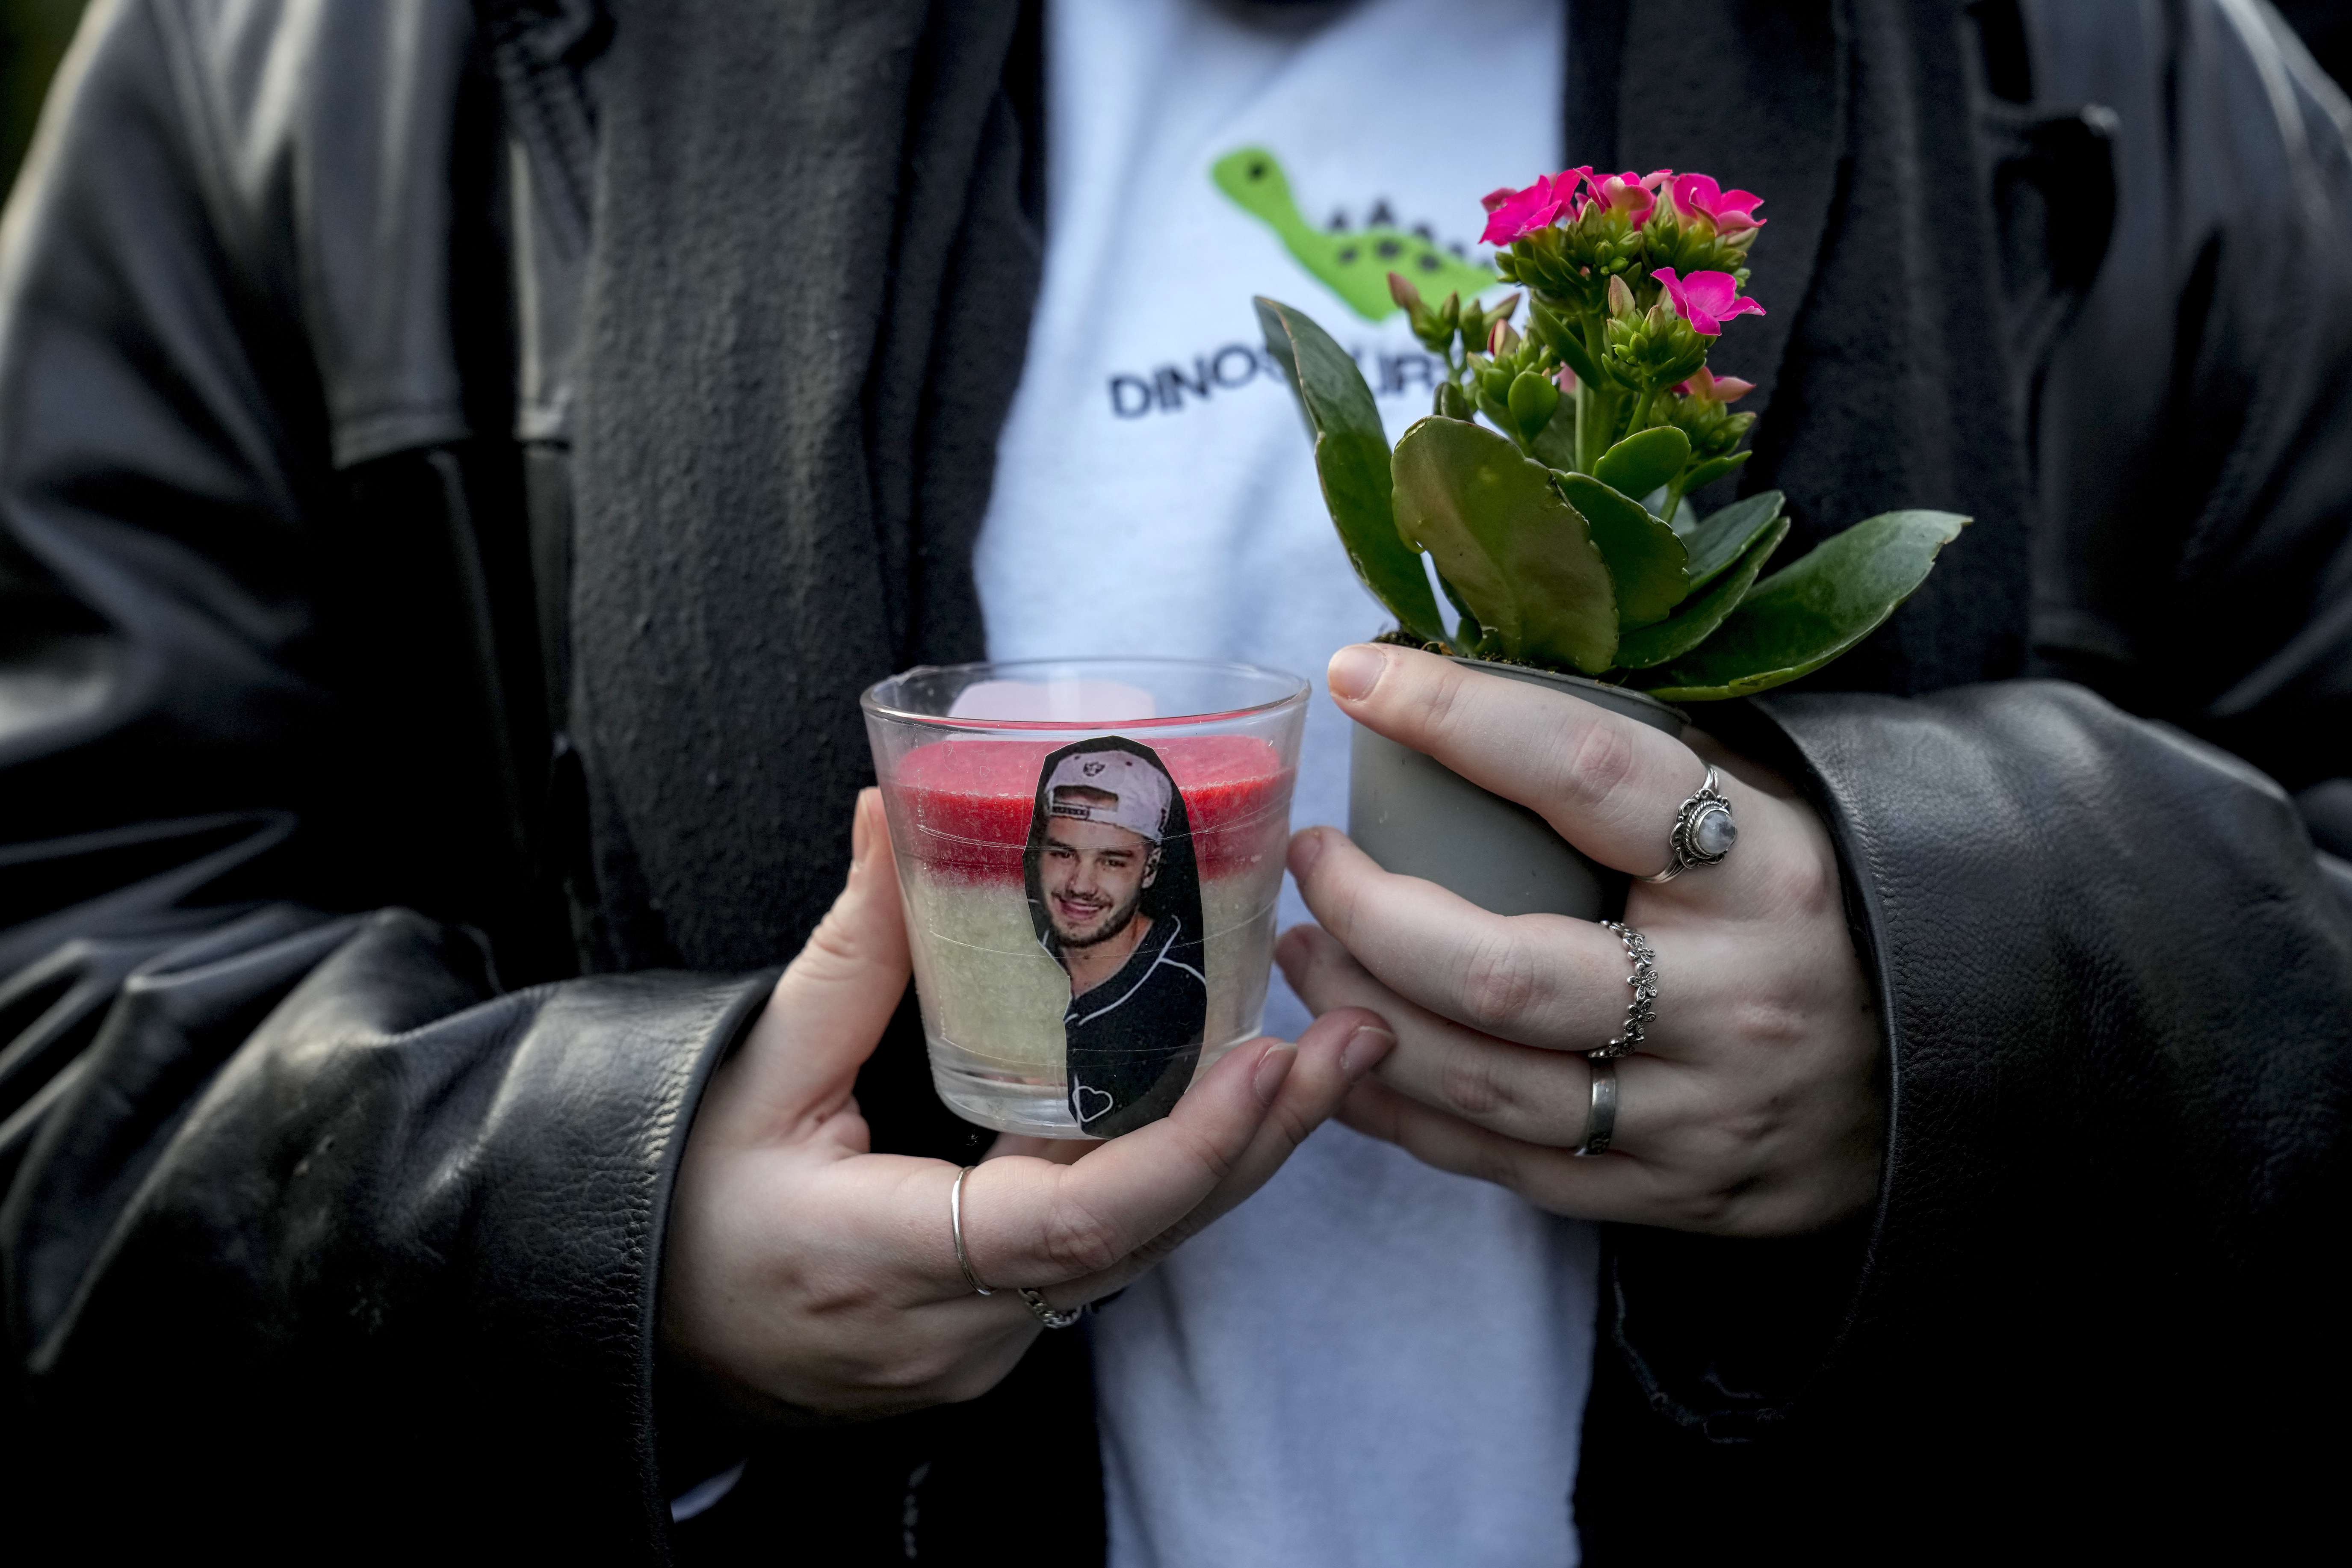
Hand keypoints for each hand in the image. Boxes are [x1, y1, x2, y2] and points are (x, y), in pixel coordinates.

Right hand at [661, 789, 1394, 1416]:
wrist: (646, 1320)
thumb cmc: (680, 1195)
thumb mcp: (756, 1070)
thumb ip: (848, 953)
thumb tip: (890, 811)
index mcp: (879, 1259)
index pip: (1069, 1225)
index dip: (1181, 1147)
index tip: (1264, 1062)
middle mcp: (955, 1327)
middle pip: (1142, 1241)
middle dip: (1259, 1139)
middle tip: (1355, 1037)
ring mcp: (984, 1344)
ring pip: (1138, 1252)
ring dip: (1235, 1154)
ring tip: (1329, 1055)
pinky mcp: (1000, 1332)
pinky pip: (1107, 1255)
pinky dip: (1174, 1176)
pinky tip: (1236, 1102)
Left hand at [1279, 644, 1881, 1236]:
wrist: (1947, 1072)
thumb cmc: (1815, 911)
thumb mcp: (1766, 814)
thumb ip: (1642, 767)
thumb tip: (1464, 689)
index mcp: (1769, 871)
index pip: (1589, 773)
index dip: (1461, 716)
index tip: (1360, 677)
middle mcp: (1737, 1000)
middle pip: (1506, 971)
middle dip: (1373, 914)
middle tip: (1312, 861)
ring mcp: (1705, 1116)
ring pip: (1486, 1084)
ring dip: (1360, 1017)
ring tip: (1303, 952)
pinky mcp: (1676, 1198)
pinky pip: (1502, 1166)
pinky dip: (1399, 1111)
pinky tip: (1342, 1052)